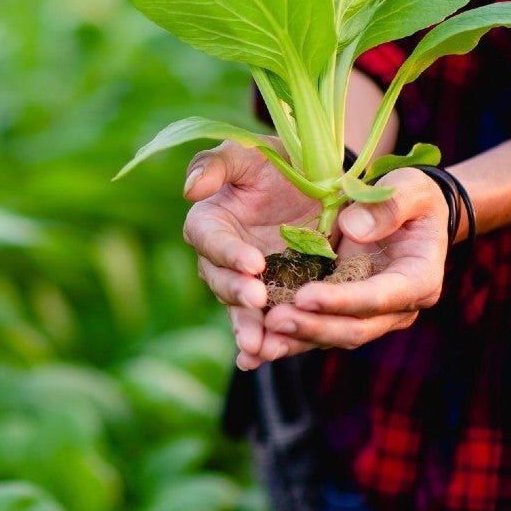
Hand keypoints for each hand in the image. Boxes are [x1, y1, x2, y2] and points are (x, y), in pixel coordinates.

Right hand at [182, 141, 321, 368]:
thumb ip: (217, 164)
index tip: (254, 264)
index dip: (228, 253)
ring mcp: (247, 280)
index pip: (208, 239)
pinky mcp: (274, 297)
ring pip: (239, 309)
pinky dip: (264, 342)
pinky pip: (264, 323)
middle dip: (237, 294)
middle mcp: (222, 255)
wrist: (321, 182)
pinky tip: (265, 358)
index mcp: (210, 219)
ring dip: (247, 328)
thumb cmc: (278, 160)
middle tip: (259, 302)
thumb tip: (189, 190)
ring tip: (259, 348)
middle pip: (219, 280)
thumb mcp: (251, 151)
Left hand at [259, 167, 449, 360]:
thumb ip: (388, 205)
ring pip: (330, 335)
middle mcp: (396, 308)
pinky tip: (254, 344)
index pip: (379, 297)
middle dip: (313, 326)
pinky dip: (286, 337)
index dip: (342, 300)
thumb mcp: (409, 187)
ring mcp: (368, 314)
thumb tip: (353, 229)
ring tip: (258, 340)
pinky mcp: (342, 312)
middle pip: (353, 328)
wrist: (404, 210)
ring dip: (295, 340)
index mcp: (418, 279)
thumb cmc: (410, 195)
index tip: (304, 296)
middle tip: (273, 321)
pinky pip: (314, 328)